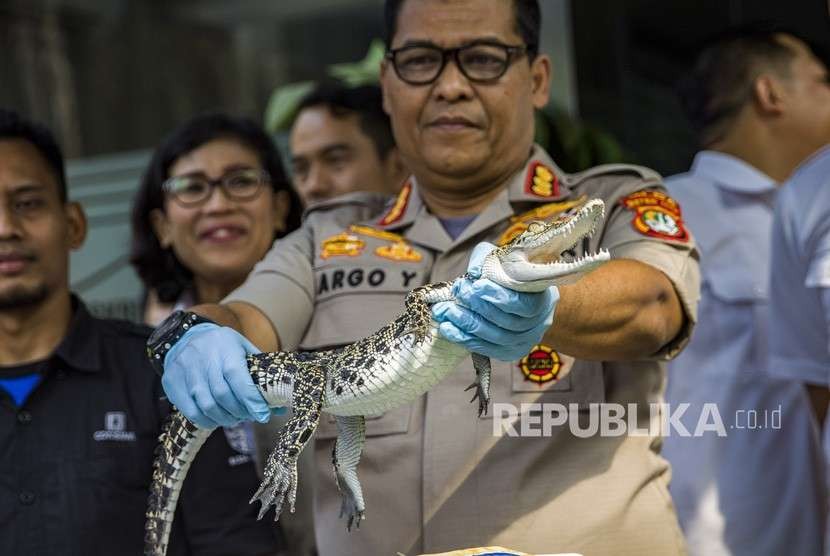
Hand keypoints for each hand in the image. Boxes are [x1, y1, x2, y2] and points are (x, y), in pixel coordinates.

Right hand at [162, 323, 271, 428]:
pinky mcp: (172, 382)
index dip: (252, 400)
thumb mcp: (243, 349)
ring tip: (234, 418)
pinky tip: (216, 419)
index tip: (263, 416)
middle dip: (240, 411)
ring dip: (225, 418)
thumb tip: (280, 406)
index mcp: (225, 347)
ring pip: (207, 405)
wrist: (186, 336)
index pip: (238, 378)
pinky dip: (207, 421)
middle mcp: (203, 358)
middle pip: (223, 395)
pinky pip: (191, 411)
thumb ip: (260, 374)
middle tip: (249, 416)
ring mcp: (185, 370)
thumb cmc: (222, 347)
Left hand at [431, 242, 558, 360]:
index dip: (497, 296)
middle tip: (457, 293)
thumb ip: (486, 260)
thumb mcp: (500, 259)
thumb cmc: (509, 273)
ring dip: (467, 324)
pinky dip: (465, 339)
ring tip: (446, 311)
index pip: (521, 303)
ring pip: (496, 338)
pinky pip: (487, 350)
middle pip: (507, 322)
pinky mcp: (510, 352)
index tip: (476, 284)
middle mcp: (539, 323)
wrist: (518, 295)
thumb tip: (473, 272)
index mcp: (543, 298)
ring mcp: (526, 341)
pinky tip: (449, 328)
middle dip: (477, 307)